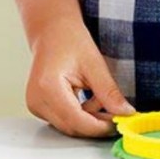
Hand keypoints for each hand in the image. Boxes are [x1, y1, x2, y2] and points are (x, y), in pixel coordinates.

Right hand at [25, 18, 134, 137]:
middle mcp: (36, 100)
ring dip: (89, 120)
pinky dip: (80, 115)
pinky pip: (63, 120)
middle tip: (118, 115)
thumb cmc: (69, 40)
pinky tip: (88, 99)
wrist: (51, 31)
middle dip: (96, 125)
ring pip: (68, 126)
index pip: (77, 121)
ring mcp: (35, 104)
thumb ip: (109, 92)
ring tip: (100, 99)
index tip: (120, 123)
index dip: (100, 127)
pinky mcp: (38, 106)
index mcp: (48, 88)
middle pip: (72, 127)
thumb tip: (124, 113)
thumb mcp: (95, 64)